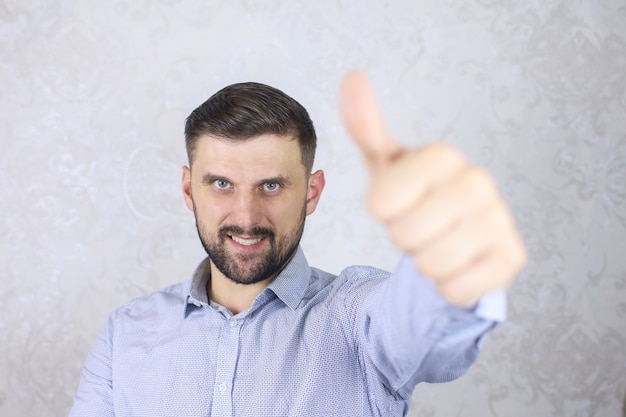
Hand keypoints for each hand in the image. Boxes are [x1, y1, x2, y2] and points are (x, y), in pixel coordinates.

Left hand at [340, 71, 526, 305]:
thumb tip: (352, 77)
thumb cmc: (414, 196)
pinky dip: (447, 286)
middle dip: (404, 238)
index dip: (382, 211)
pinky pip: (455, 289)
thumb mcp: (385, 163)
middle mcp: (479, 182)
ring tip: (438, 242)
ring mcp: (500, 220)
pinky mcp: (512, 257)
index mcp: (442, 155)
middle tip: (419, 225)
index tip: (398, 201)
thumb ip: (366, 126)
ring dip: (425, 263)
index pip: (380, 202)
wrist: (454, 234)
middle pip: (405, 235)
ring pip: (430, 264)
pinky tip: (459, 264)